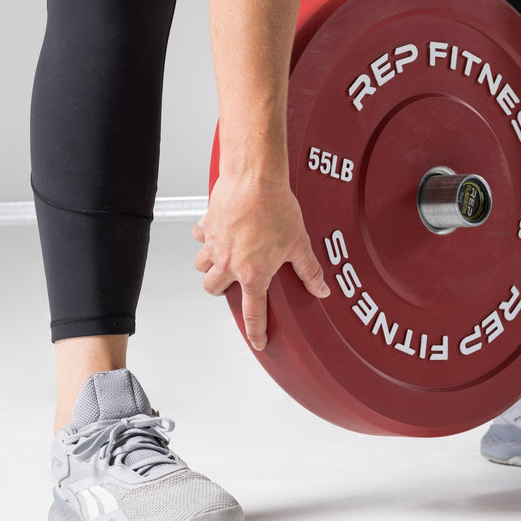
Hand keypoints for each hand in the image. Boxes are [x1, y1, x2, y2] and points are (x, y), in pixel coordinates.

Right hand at [193, 174, 328, 350]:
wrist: (254, 179)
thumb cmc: (276, 208)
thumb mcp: (300, 243)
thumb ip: (309, 271)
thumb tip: (321, 289)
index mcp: (254, 274)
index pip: (254, 313)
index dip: (256, 331)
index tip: (258, 341)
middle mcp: (229, 264)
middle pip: (213, 290)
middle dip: (222, 291)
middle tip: (236, 283)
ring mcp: (214, 245)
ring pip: (201, 267)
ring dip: (210, 267)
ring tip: (225, 258)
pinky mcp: (207, 225)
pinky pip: (200, 237)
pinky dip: (206, 237)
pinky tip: (220, 231)